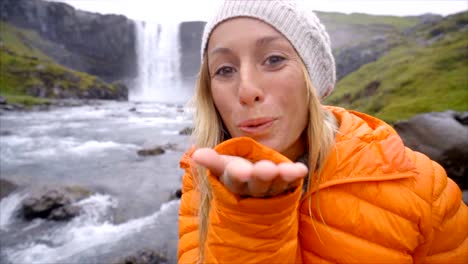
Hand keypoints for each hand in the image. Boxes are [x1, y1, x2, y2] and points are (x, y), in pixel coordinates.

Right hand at [192, 148, 307, 196]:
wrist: (254, 185)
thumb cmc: (236, 171)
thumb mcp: (223, 166)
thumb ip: (212, 161)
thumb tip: (196, 155)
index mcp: (234, 182)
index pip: (234, 178)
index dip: (237, 174)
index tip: (240, 170)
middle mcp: (253, 188)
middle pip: (257, 184)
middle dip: (261, 177)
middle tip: (265, 170)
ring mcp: (271, 188)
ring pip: (276, 184)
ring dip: (281, 176)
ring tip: (287, 170)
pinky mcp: (286, 185)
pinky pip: (292, 181)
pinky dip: (296, 176)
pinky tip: (301, 170)